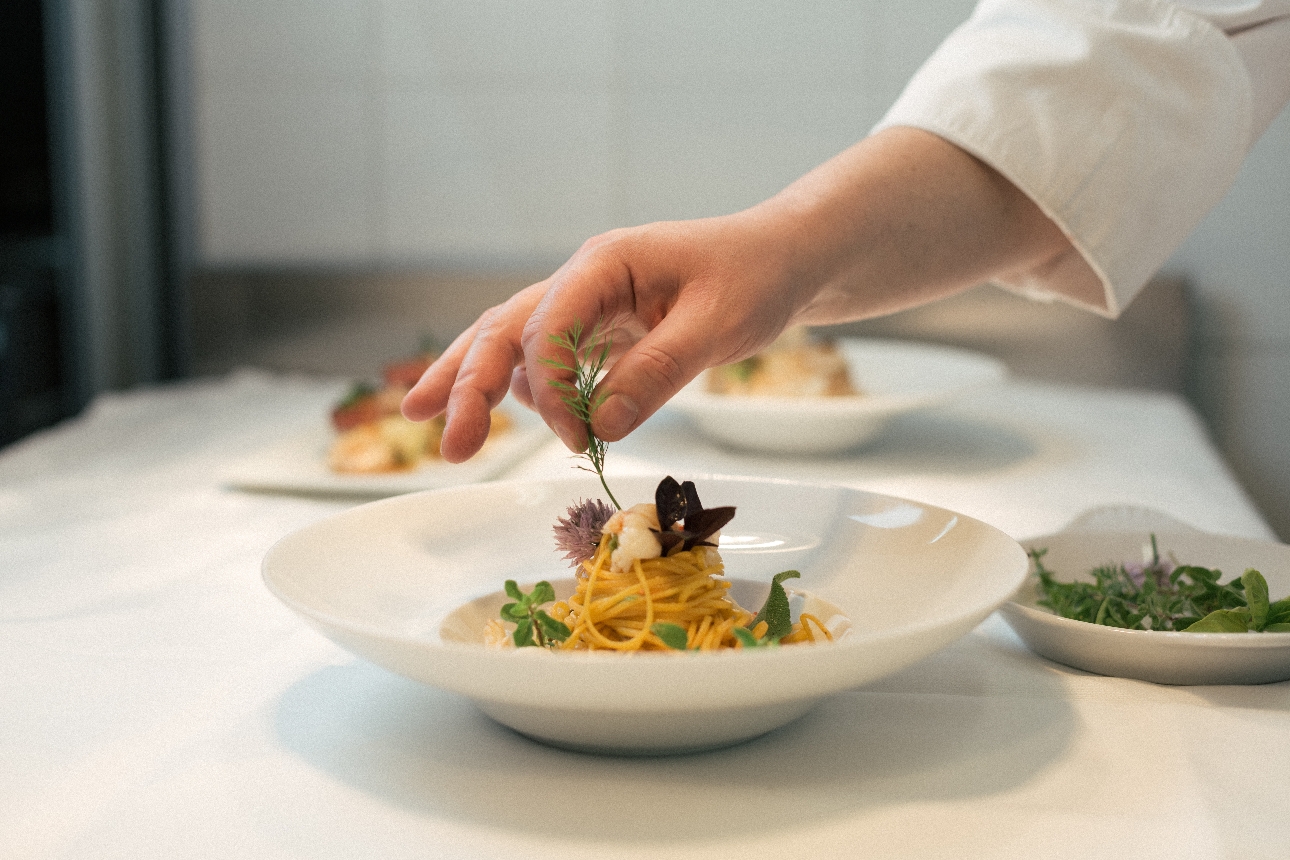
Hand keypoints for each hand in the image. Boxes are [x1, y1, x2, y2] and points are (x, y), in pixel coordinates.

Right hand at [402, 127, 1072, 462]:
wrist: (785, 259)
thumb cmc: (758, 277)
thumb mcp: (720, 324)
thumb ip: (660, 371)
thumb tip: (602, 428)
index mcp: (606, 264)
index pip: (548, 326)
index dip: (549, 388)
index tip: (576, 438)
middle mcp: (584, 279)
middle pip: (504, 329)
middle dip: (468, 385)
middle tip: (445, 445)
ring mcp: (586, 303)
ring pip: (510, 341)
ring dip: (476, 384)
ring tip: (446, 435)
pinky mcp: (598, 328)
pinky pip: (544, 357)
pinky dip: (521, 388)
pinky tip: (508, 416)